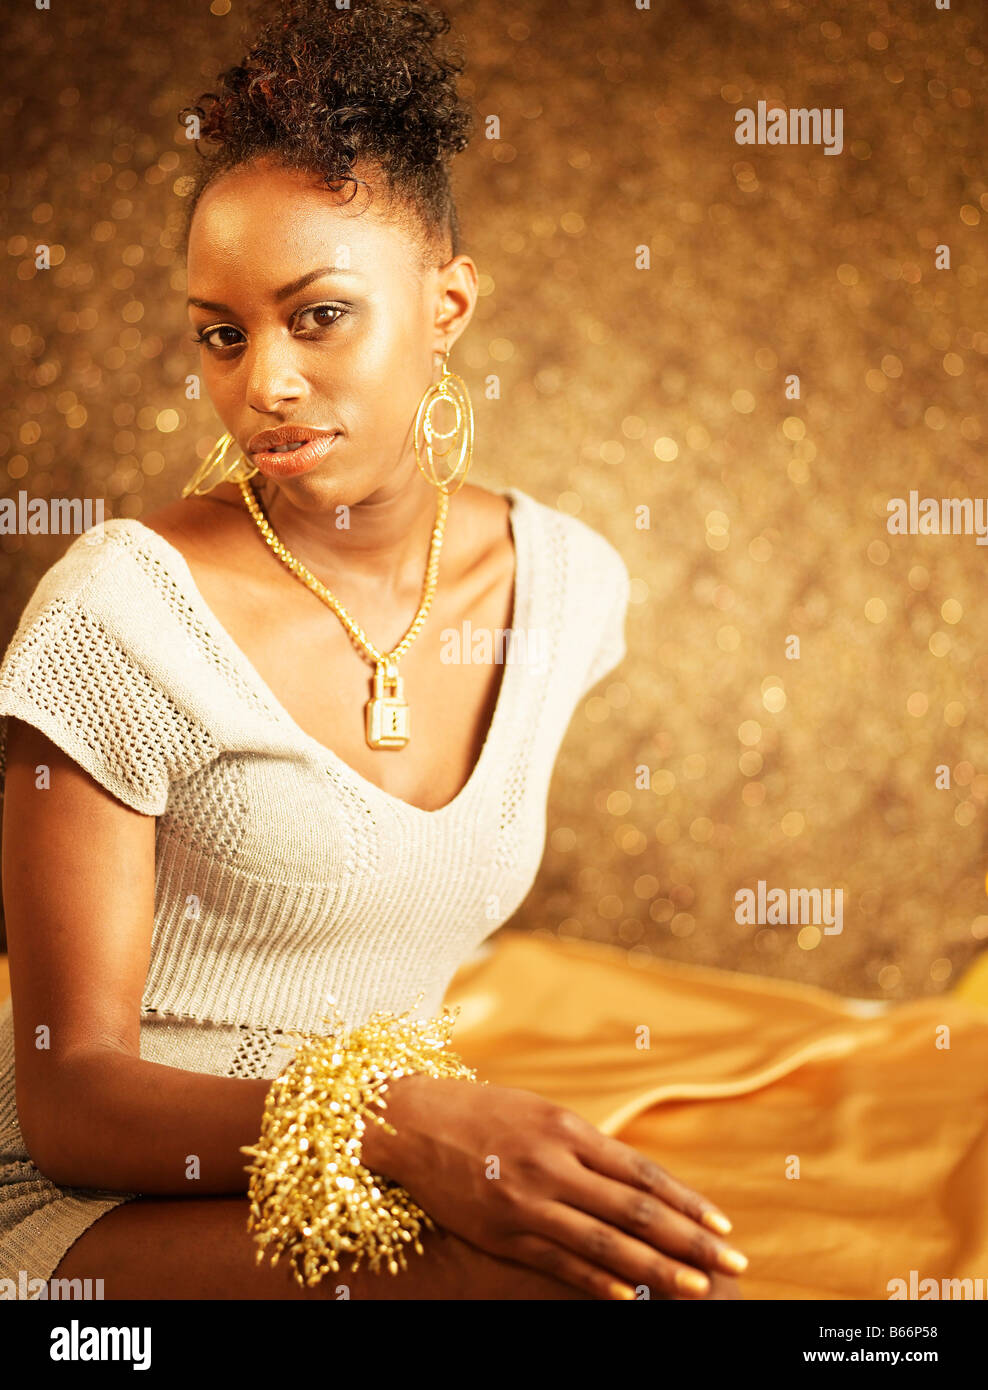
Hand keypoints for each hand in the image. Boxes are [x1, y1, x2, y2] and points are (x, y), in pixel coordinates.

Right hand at [367, 1073, 748, 1301]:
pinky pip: (559, 1261)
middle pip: (637, 1210)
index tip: (723, 1224)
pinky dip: (598, 1282)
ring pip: (606, 1242)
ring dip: (658, 1269)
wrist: (408, 1119)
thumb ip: (581, 1145)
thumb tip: (631, 1178)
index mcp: (568, 1129)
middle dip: (691, 1239)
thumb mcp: (537, 1114)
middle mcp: (555, 1163)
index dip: (686, 1201)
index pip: (642, 1173)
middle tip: (733, 1262)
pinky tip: (629, 1298)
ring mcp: (529, 1199)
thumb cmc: (479, 1113)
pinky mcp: (502, 1230)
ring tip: (698, 1287)